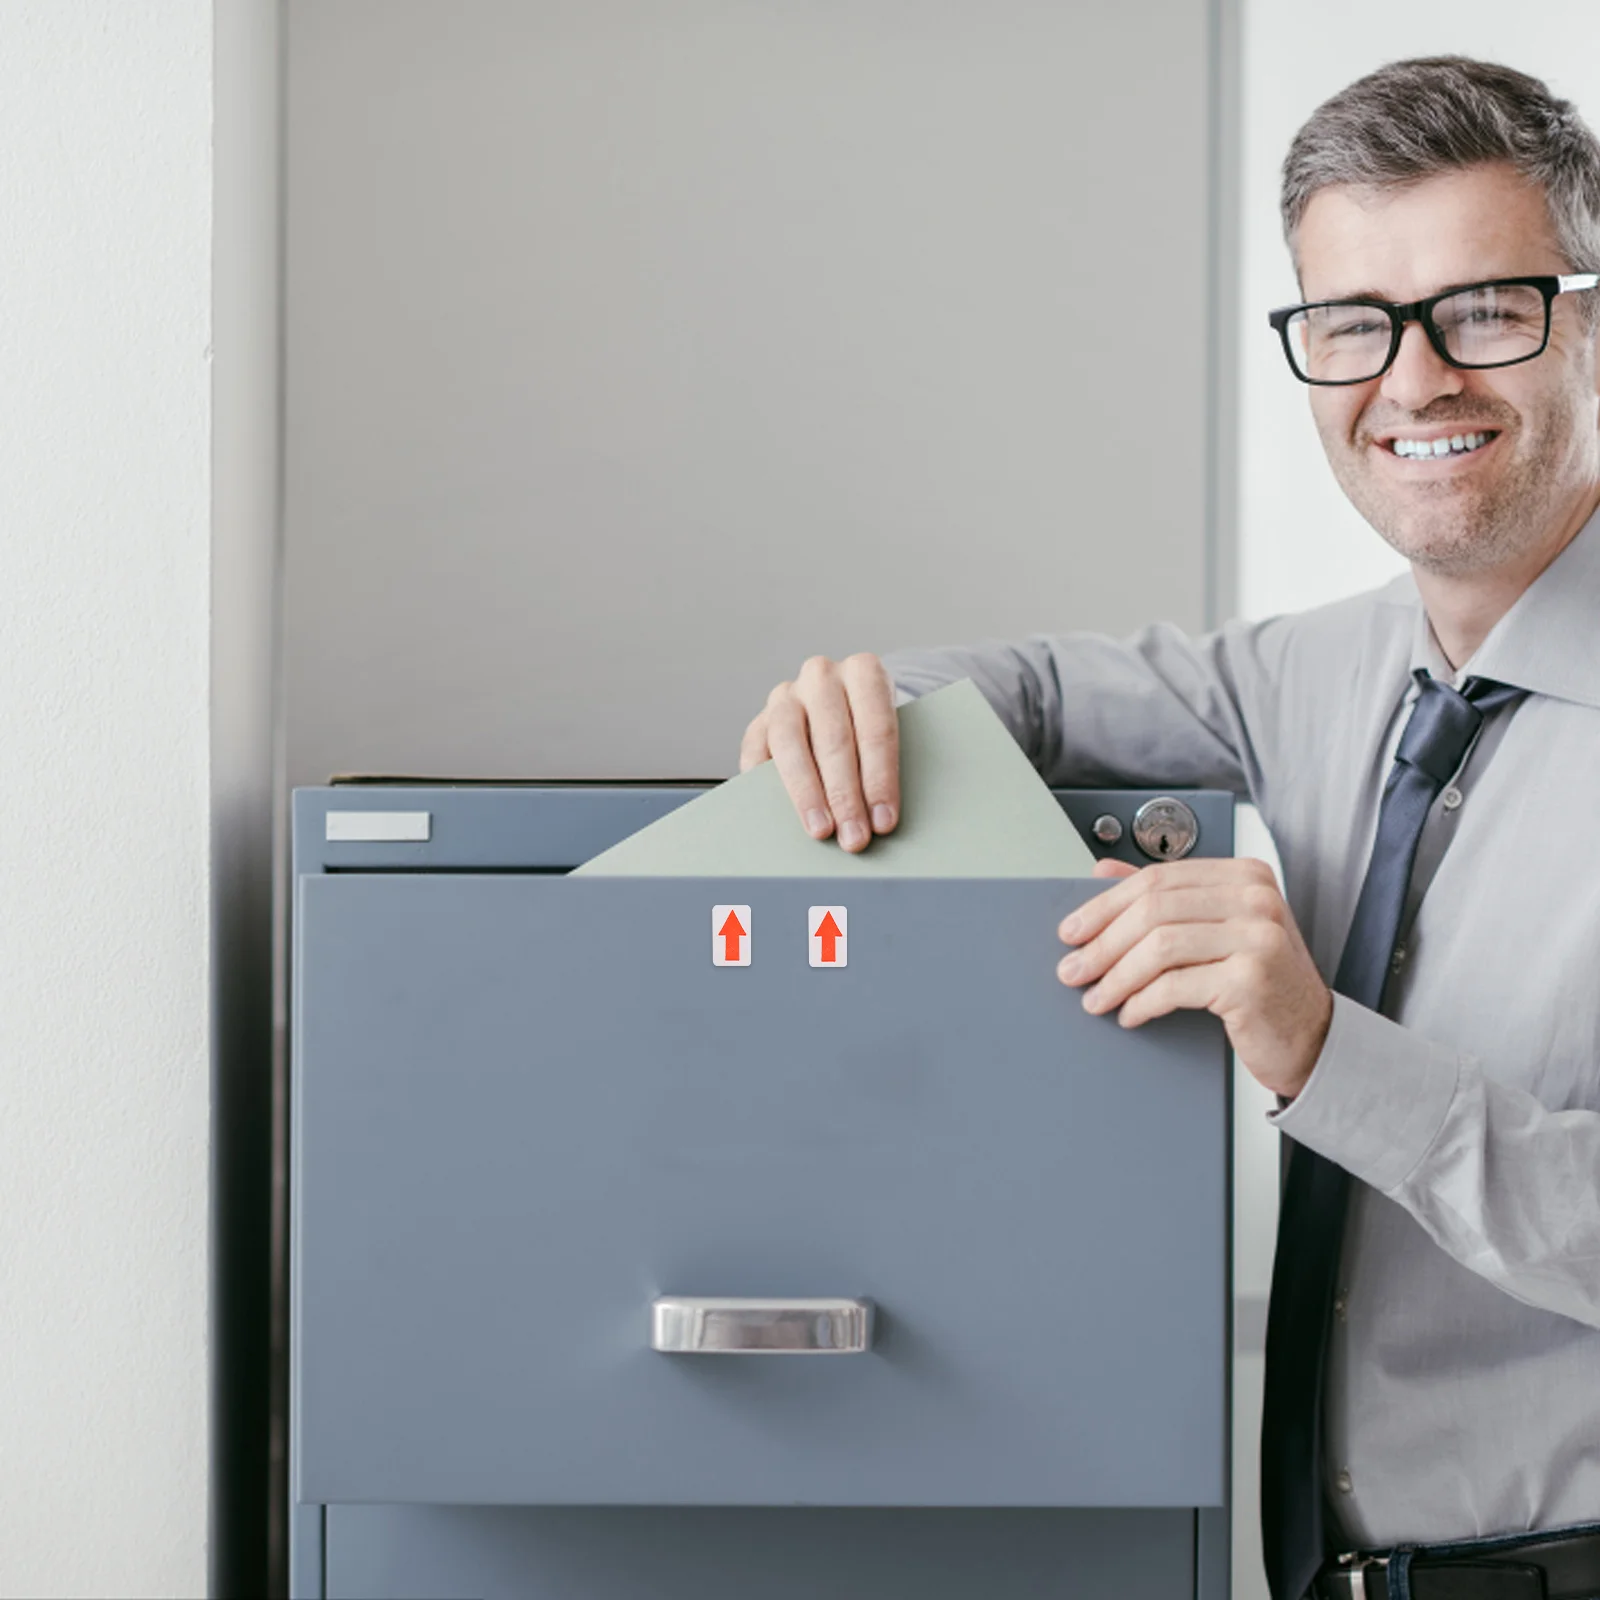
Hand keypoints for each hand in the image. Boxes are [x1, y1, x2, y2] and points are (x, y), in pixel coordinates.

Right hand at [739, 654, 899, 852]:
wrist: (842, 707)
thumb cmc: (872, 728)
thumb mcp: (895, 731)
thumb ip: (886, 764)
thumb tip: (882, 817)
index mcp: (865, 672)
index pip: (876, 729)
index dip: (880, 779)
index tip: (884, 821)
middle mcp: (822, 677)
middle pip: (834, 739)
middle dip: (845, 796)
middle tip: (854, 837)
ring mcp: (787, 696)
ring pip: (791, 742)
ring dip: (807, 793)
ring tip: (820, 830)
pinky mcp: (760, 720)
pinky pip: (755, 750)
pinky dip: (763, 781)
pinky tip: (774, 808)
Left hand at [1056, 857, 1332, 1099]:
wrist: (1313, 1038)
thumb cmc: (1262, 983)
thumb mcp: (1216, 929)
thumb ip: (1167, 898)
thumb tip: (1101, 872)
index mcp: (1244, 876)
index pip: (1157, 879)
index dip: (1105, 905)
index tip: (1072, 930)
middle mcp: (1256, 899)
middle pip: (1153, 910)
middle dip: (1102, 944)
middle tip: (1072, 969)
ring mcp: (1258, 938)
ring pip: (1159, 947)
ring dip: (1116, 977)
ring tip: (1096, 998)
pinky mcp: (1251, 980)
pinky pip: (1175, 986)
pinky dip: (1142, 1002)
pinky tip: (1130, 1014)